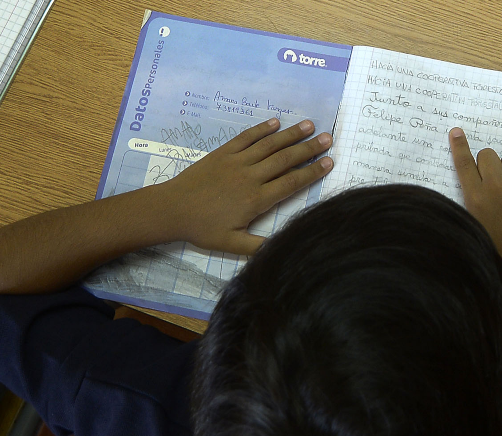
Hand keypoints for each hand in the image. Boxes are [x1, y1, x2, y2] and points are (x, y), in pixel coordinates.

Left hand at [152, 117, 333, 254]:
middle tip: (328, 139)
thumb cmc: (202, 229)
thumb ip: (258, 246)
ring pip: (269, 145)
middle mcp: (250, 177)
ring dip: (290, 135)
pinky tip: (275, 123)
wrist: (172, 209)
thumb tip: (284, 246)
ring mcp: (236, 162)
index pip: (291, 182)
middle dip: (309, 149)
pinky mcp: (223, 153)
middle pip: (285, 159)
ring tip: (309, 125)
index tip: (329, 163)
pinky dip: (261, 130)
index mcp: (256, 200)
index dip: (312, 172)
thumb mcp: (231, 244)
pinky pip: (246, 138)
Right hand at [448, 127, 501, 281]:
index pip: (464, 164)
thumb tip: (476, 189)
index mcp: (476, 198)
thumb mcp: (478, 230)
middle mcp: (496, 185)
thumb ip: (474, 206)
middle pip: (487, 155)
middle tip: (496, 181)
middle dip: (489, 164)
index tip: (457, 132)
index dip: (459, 146)